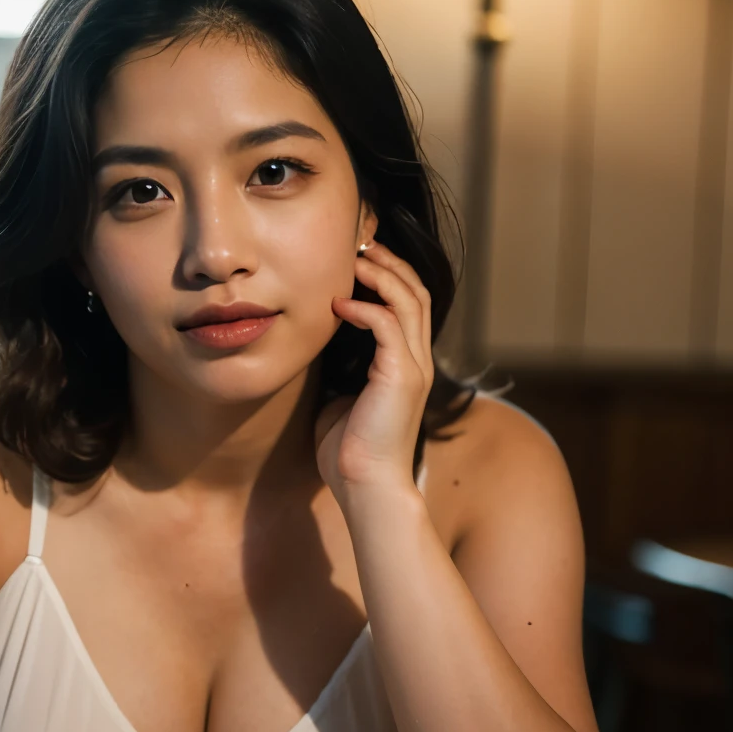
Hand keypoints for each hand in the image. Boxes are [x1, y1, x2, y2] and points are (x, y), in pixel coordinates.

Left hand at [315, 244, 433, 502]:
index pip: (409, 304)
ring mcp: (413, 368)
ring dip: (381, 275)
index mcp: (406, 365)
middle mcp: (418, 361)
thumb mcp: (340, 399)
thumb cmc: (348, 453)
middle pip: (416, 292)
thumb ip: (338, 369)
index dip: (390, 275)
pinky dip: (364, 308)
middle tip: (359, 242)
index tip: (359, 258)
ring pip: (409, 301)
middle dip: (390, 263)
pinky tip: (338, 305)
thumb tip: (315, 344)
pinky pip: (386, 326)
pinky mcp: (401, 377)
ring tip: (354, 260)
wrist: (365, 489)